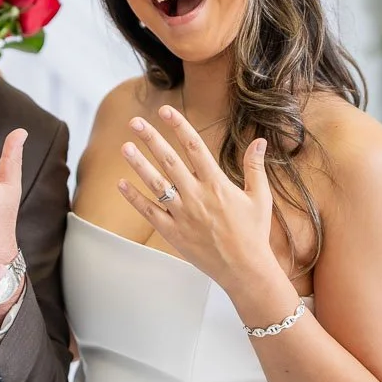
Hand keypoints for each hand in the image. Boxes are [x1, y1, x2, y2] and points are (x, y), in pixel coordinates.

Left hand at [117, 108, 276, 291]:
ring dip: (139, 164)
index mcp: (216, 184)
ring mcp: (182, 214)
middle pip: (169, 160)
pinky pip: (149, 212)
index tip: (165, 111)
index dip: (178, 126)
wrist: (245, 270)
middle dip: (151, 139)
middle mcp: (196, 195)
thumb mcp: (259, 197)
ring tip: (124, 147)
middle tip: (135, 122)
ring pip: (155, 183)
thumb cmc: (254, 233)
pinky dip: (134, 198)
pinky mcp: (173, 232)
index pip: (194, 146)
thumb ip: (254, 167)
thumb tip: (259, 141)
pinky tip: (122, 184)